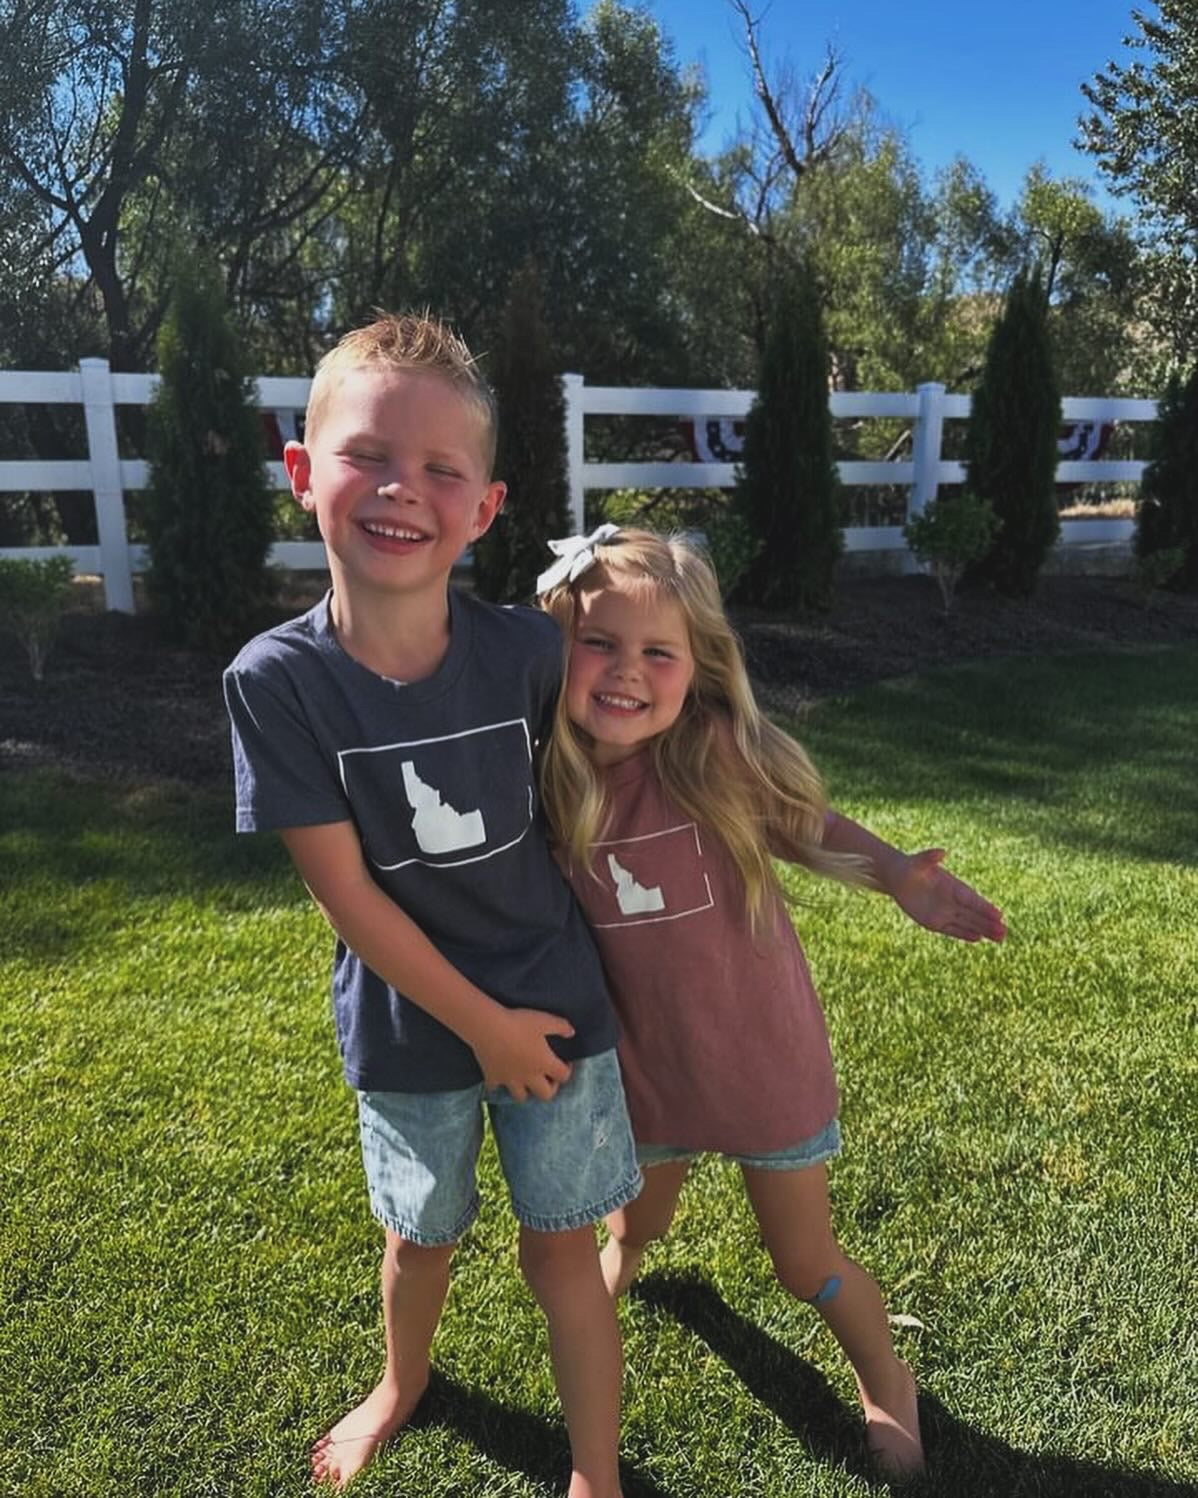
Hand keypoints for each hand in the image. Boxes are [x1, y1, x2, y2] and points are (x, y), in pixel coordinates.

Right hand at [471, 1008, 574, 1101]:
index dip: (567, 1070)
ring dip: (525, 1091)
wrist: (488, 1027)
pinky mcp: (493, 1077)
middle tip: (548, 1076)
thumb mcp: (544, 1020)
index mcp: (544, 1063)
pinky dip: (498, 1085)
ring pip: (521, 1097)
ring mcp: (510, 1080)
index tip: (564, 1062)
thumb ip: (561, 1026)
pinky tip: (499, 1075)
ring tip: (525, 1079)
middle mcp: (529, 1077)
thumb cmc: (519, 1022)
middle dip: (550, 1088)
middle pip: (545, 1095)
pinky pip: (495, 1088)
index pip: (564, 1076)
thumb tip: (572, 1032)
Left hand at [888, 848, 1005, 943]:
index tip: (999, 914)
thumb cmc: (910, 867)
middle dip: (989, 923)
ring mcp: (945, 912)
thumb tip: (941, 852)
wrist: (898, 878)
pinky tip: (978, 938)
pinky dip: (965, 934)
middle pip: (974, 914)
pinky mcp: (935, 922)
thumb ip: (930, 857)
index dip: (985, 908)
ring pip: (968, 923)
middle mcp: (952, 900)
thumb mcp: (918, 862)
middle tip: (1005, 931)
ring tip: (1000, 938)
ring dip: (983, 930)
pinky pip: (952, 929)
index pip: (972, 900)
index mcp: (953, 886)